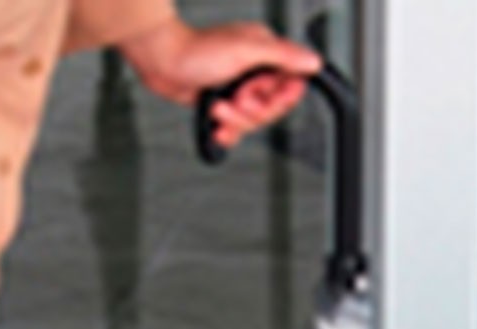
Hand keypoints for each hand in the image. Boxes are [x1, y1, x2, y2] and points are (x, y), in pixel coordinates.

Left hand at [120, 16, 322, 148]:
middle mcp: (255, 71)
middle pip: (272, 108)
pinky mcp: (224, 103)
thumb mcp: (246, 50)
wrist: (163, 63)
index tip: (263, 98)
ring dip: (234, 120)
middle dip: (251, 111)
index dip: (279, 98)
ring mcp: (239, 88)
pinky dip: (226, 131)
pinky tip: (217, 127)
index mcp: (266, 53)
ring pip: (252, 120)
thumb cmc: (196, 51)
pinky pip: (236, 127)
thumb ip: (283, 56)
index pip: (291, 85)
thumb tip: (313, 62)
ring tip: (218, 107)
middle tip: (235, 100)